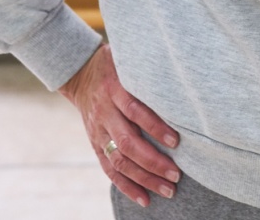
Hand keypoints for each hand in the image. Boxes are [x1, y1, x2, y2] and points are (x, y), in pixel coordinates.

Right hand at [59, 44, 181, 205]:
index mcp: (113, 88)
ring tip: (168, 189)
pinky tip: (145, 199)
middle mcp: (104, 111)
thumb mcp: (128, 59)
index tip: (176, 141)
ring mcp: (98, 130)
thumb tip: (180, 77)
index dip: (154, 126)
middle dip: (153, 161)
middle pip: (127, 141)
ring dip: (144, 178)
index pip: (134, 110)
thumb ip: (147, 70)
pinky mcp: (95, 143)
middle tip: (176, 174)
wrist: (79, 72)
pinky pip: (109, 169)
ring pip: (119, 160)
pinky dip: (126, 186)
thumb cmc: (115, 64)